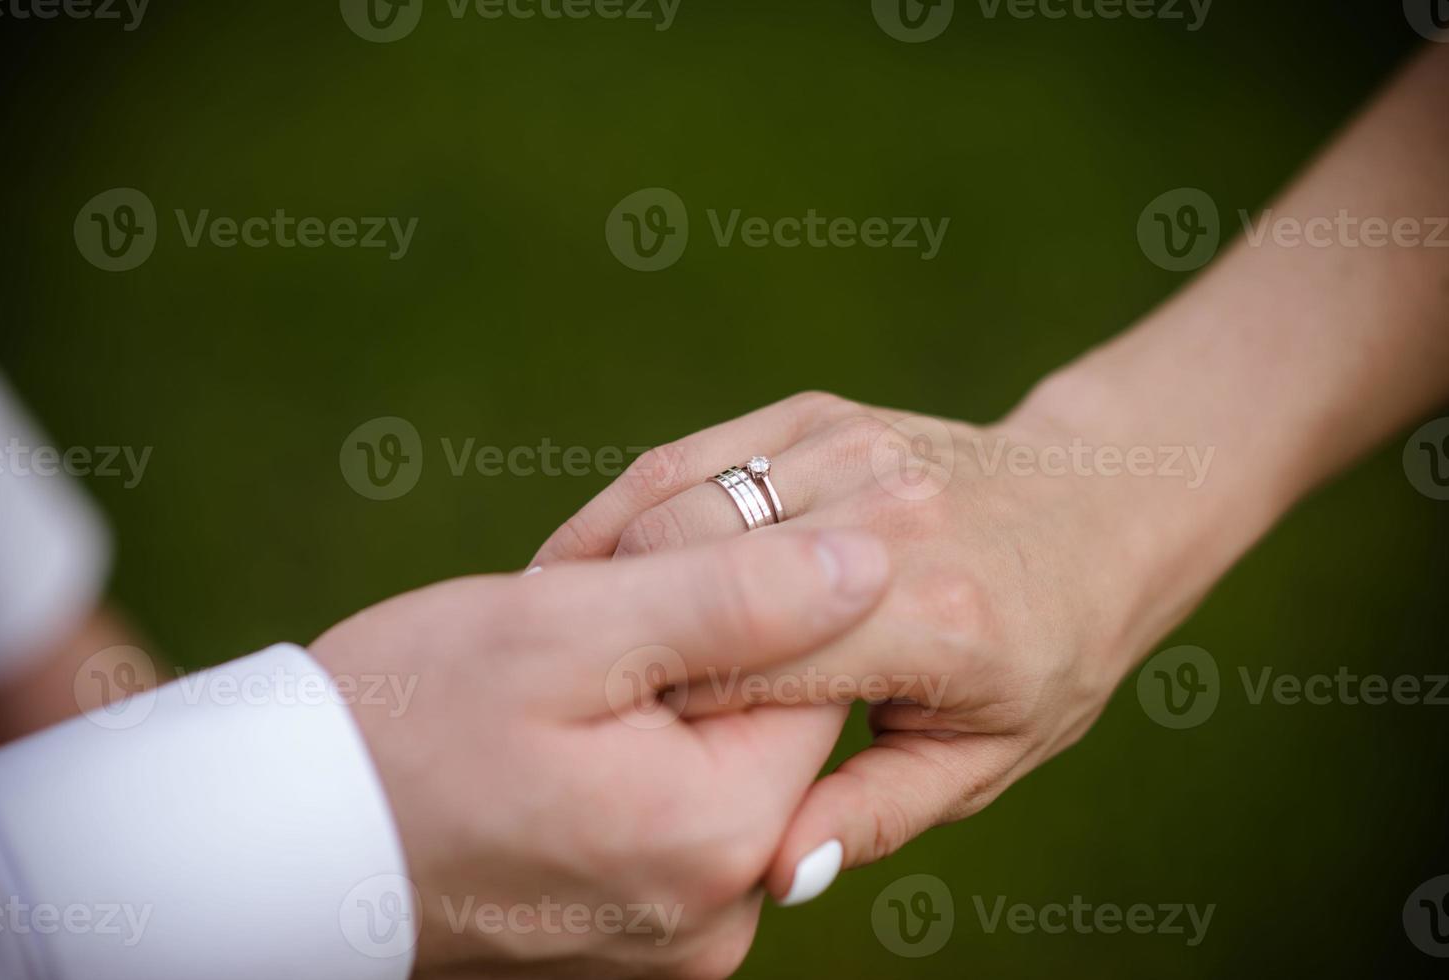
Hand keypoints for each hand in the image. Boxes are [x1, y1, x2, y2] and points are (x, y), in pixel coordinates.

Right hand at [310, 527, 889, 978]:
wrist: (278, 845)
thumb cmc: (404, 721)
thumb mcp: (566, 628)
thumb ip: (736, 594)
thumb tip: (872, 558)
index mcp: (719, 833)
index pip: (816, 673)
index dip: (730, 604)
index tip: (634, 593)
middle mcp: (720, 913)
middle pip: (768, 729)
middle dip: (691, 661)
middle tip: (576, 646)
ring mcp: (678, 942)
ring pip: (719, 772)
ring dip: (654, 713)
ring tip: (547, 707)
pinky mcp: (637, 945)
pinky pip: (675, 824)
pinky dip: (631, 770)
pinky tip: (549, 755)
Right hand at [530, 390, 1203, 901]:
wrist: (1098, 505)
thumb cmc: (1047, 651)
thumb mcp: (985, 759)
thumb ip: (877, 812)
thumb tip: (778, 871)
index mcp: (932, 619)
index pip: (748, 675)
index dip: (662, 722)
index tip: (601, 763)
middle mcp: (888, 516)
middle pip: (691, 580)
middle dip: (615, 645)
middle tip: (555, 708)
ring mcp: (850, 448)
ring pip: (672, 512)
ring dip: (603, 579)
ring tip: (558, 644)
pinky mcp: (817, 411)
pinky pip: (684, 459)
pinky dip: (626, 516)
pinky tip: (593, 572)